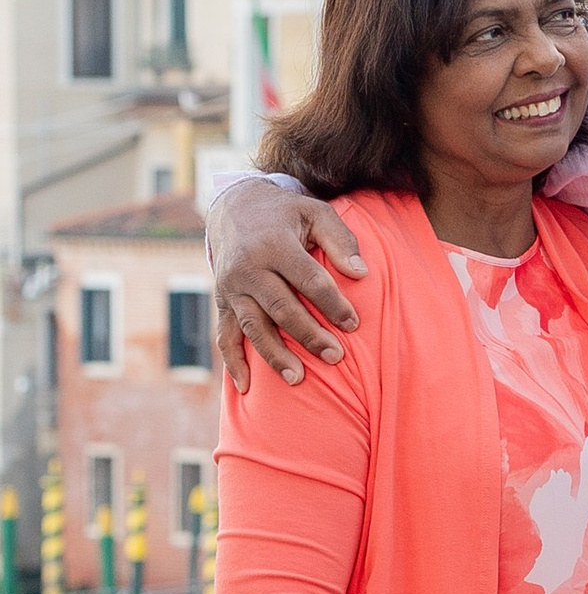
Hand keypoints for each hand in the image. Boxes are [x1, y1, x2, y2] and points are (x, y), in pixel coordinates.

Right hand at [210, 182, 368, 389]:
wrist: (234, 208)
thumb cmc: (287, 214)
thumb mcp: (316, 213)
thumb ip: (341, 240)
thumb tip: (361, 273)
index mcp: (274, 245)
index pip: (308, 280)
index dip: (332, 304)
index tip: (354, 325)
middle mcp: (247, 269)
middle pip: (280, 308)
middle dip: (308, 335)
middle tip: (335, 357)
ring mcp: (230, 288)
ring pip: (253, 327)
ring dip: (274, 355)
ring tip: (298, 378)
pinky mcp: (221, 302)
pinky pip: (224, 335)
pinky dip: (233, 361)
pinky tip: (247, 385)